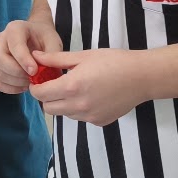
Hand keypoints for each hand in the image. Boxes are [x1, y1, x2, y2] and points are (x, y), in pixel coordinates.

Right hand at [0, 17, 61, 93]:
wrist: (37, 37)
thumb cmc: (45, 38)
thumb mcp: (53, 42)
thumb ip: (50, 55)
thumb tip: (42, 70)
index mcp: (15, 29)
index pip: (14, 45)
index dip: (23, 60)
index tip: (35, 71)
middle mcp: (1, 40)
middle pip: (0, 59)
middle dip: (17, 73)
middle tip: (33, 78)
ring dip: (16, 82)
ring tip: (31, 82)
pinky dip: (11, 89)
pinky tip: (23, 86)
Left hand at [30, 48, 152, 125]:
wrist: (142, 77)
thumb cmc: (114, 61)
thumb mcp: (83, 56)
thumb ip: (56, 59)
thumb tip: (35, 57)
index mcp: (72, 86)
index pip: (40, 94)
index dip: (36, 87)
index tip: (39, 81)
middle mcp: (78, 105)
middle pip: (48, 108)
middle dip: (47, 97)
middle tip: (55, 85)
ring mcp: (89, 116)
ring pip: (64, 114)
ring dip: (63, 103)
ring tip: (76, 88)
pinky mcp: (99, 122)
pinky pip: (80, 118)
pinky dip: (79, 109)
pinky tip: (91, 96)